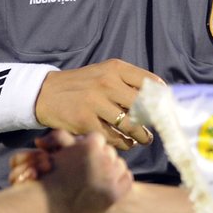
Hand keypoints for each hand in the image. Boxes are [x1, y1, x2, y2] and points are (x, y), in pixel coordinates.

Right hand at [34, 59, 155, 150]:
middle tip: (155, 129)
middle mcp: (107, 82)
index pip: (149, 82)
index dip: (162, 98)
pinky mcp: (85, 121)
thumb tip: (158, 98)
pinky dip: (123, 144)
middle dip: (153, 122)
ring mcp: (95, 102)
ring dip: (141, 137)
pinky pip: (113, 137)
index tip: (166, 110)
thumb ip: (128, 82)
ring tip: (143, 139)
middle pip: (142, 107)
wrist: (46, 94)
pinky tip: (125, 143)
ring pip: (130, 126)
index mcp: (115, 68)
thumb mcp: (104, 73)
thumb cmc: (82, 85)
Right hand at [38, 130, 132, 212]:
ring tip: (96, 178)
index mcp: (90, 145)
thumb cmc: (49, 178)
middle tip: (89, 169)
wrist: (49, 207)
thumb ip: (62, 137)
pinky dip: (119, 180)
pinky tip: (106, 185)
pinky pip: (126, 179)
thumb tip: (64, 134)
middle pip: (110, 152)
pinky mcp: (115, 193)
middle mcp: (103, 159)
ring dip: (111, 169)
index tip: (83, 156)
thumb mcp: (56, 151)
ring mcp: (111, 177)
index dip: (90, 147)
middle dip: (100, 158)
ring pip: (120, 164)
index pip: (98, 139)